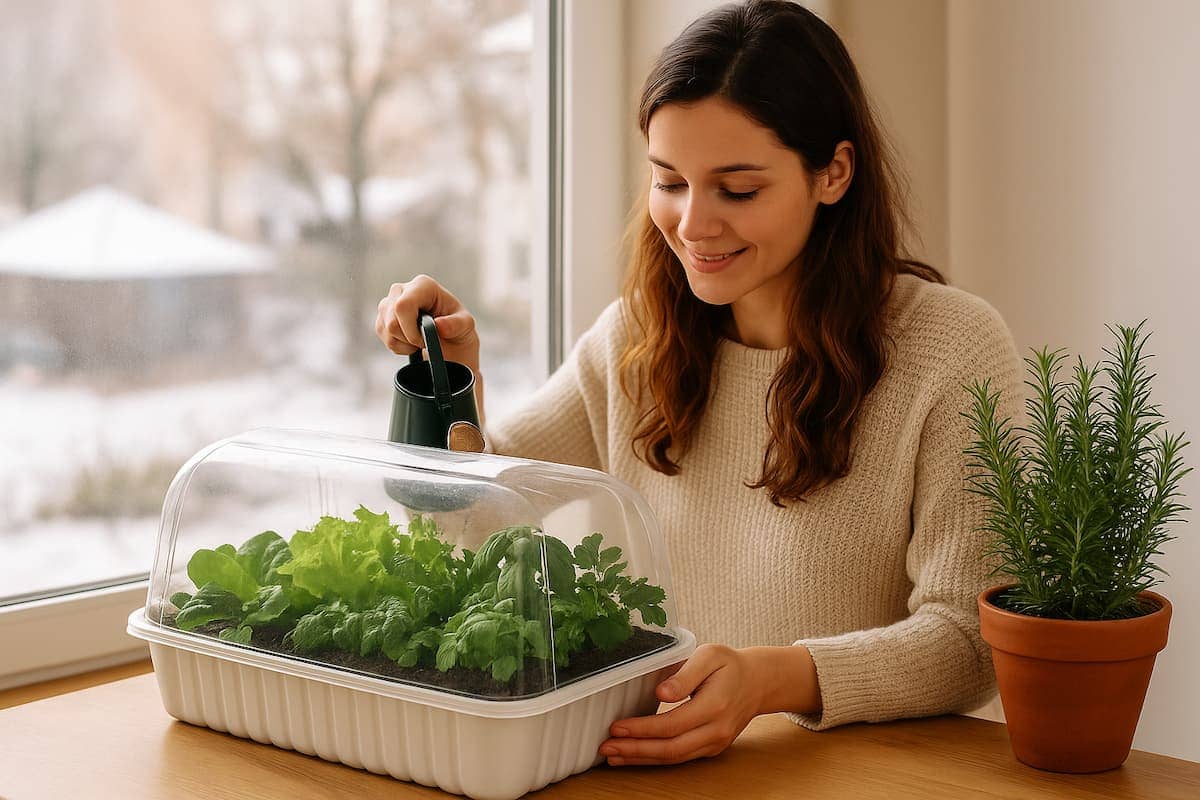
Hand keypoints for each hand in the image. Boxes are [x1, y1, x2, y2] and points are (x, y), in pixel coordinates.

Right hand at [375, 274, 480, 372]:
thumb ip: (456, 325)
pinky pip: (382, 336)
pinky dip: (397, 345)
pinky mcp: (382, 317)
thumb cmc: (458, 328)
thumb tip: (439, 325)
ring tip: (420, 340)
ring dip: (404, 343)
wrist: (449, 339)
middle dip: (409, 339)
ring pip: (386, 330)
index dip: (411, 329)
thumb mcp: (466, 326)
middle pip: (392, 321)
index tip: (425, 339)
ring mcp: (389, 302)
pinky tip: (411, 341)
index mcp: (423, 285)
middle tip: (426, 341)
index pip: (403, 306)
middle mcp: (402, 289)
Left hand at [598, 644, 767, 766]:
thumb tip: (662, 692)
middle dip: (636, 750)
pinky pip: (681, 758)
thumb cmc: (730, 664)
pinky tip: (635, 755)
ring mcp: (715, 742)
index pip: (672, 724)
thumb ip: (685, 674)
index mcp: (715, 705)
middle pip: (671, 748)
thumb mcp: (710, 655)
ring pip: (675, 758)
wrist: (758, 682)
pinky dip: (655, 759)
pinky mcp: (712, 748)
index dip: (642, 728)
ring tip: (613, 755)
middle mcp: (716, 729)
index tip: (617, 727)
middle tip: (606, 747)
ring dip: (641, 759)